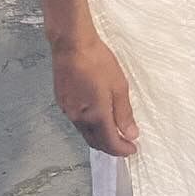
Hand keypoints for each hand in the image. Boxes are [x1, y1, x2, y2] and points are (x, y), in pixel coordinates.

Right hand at [50, 35, 139, 156]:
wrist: (71, 46)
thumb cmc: (98, 62)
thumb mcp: (119, 87)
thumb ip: (124, 113)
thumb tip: (131, 134)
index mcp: (95, 115)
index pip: (109, 143)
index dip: (122, 150)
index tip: (133, 149)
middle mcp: (78, 118)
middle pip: (95, 142)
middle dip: (111, 147)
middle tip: (125, 144)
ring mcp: (67, 111)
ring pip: (85, 133)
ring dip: (99, 138)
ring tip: (113, 132)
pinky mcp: (62, 102)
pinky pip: (77, 122)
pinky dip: (89, 127)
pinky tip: (97, 119)